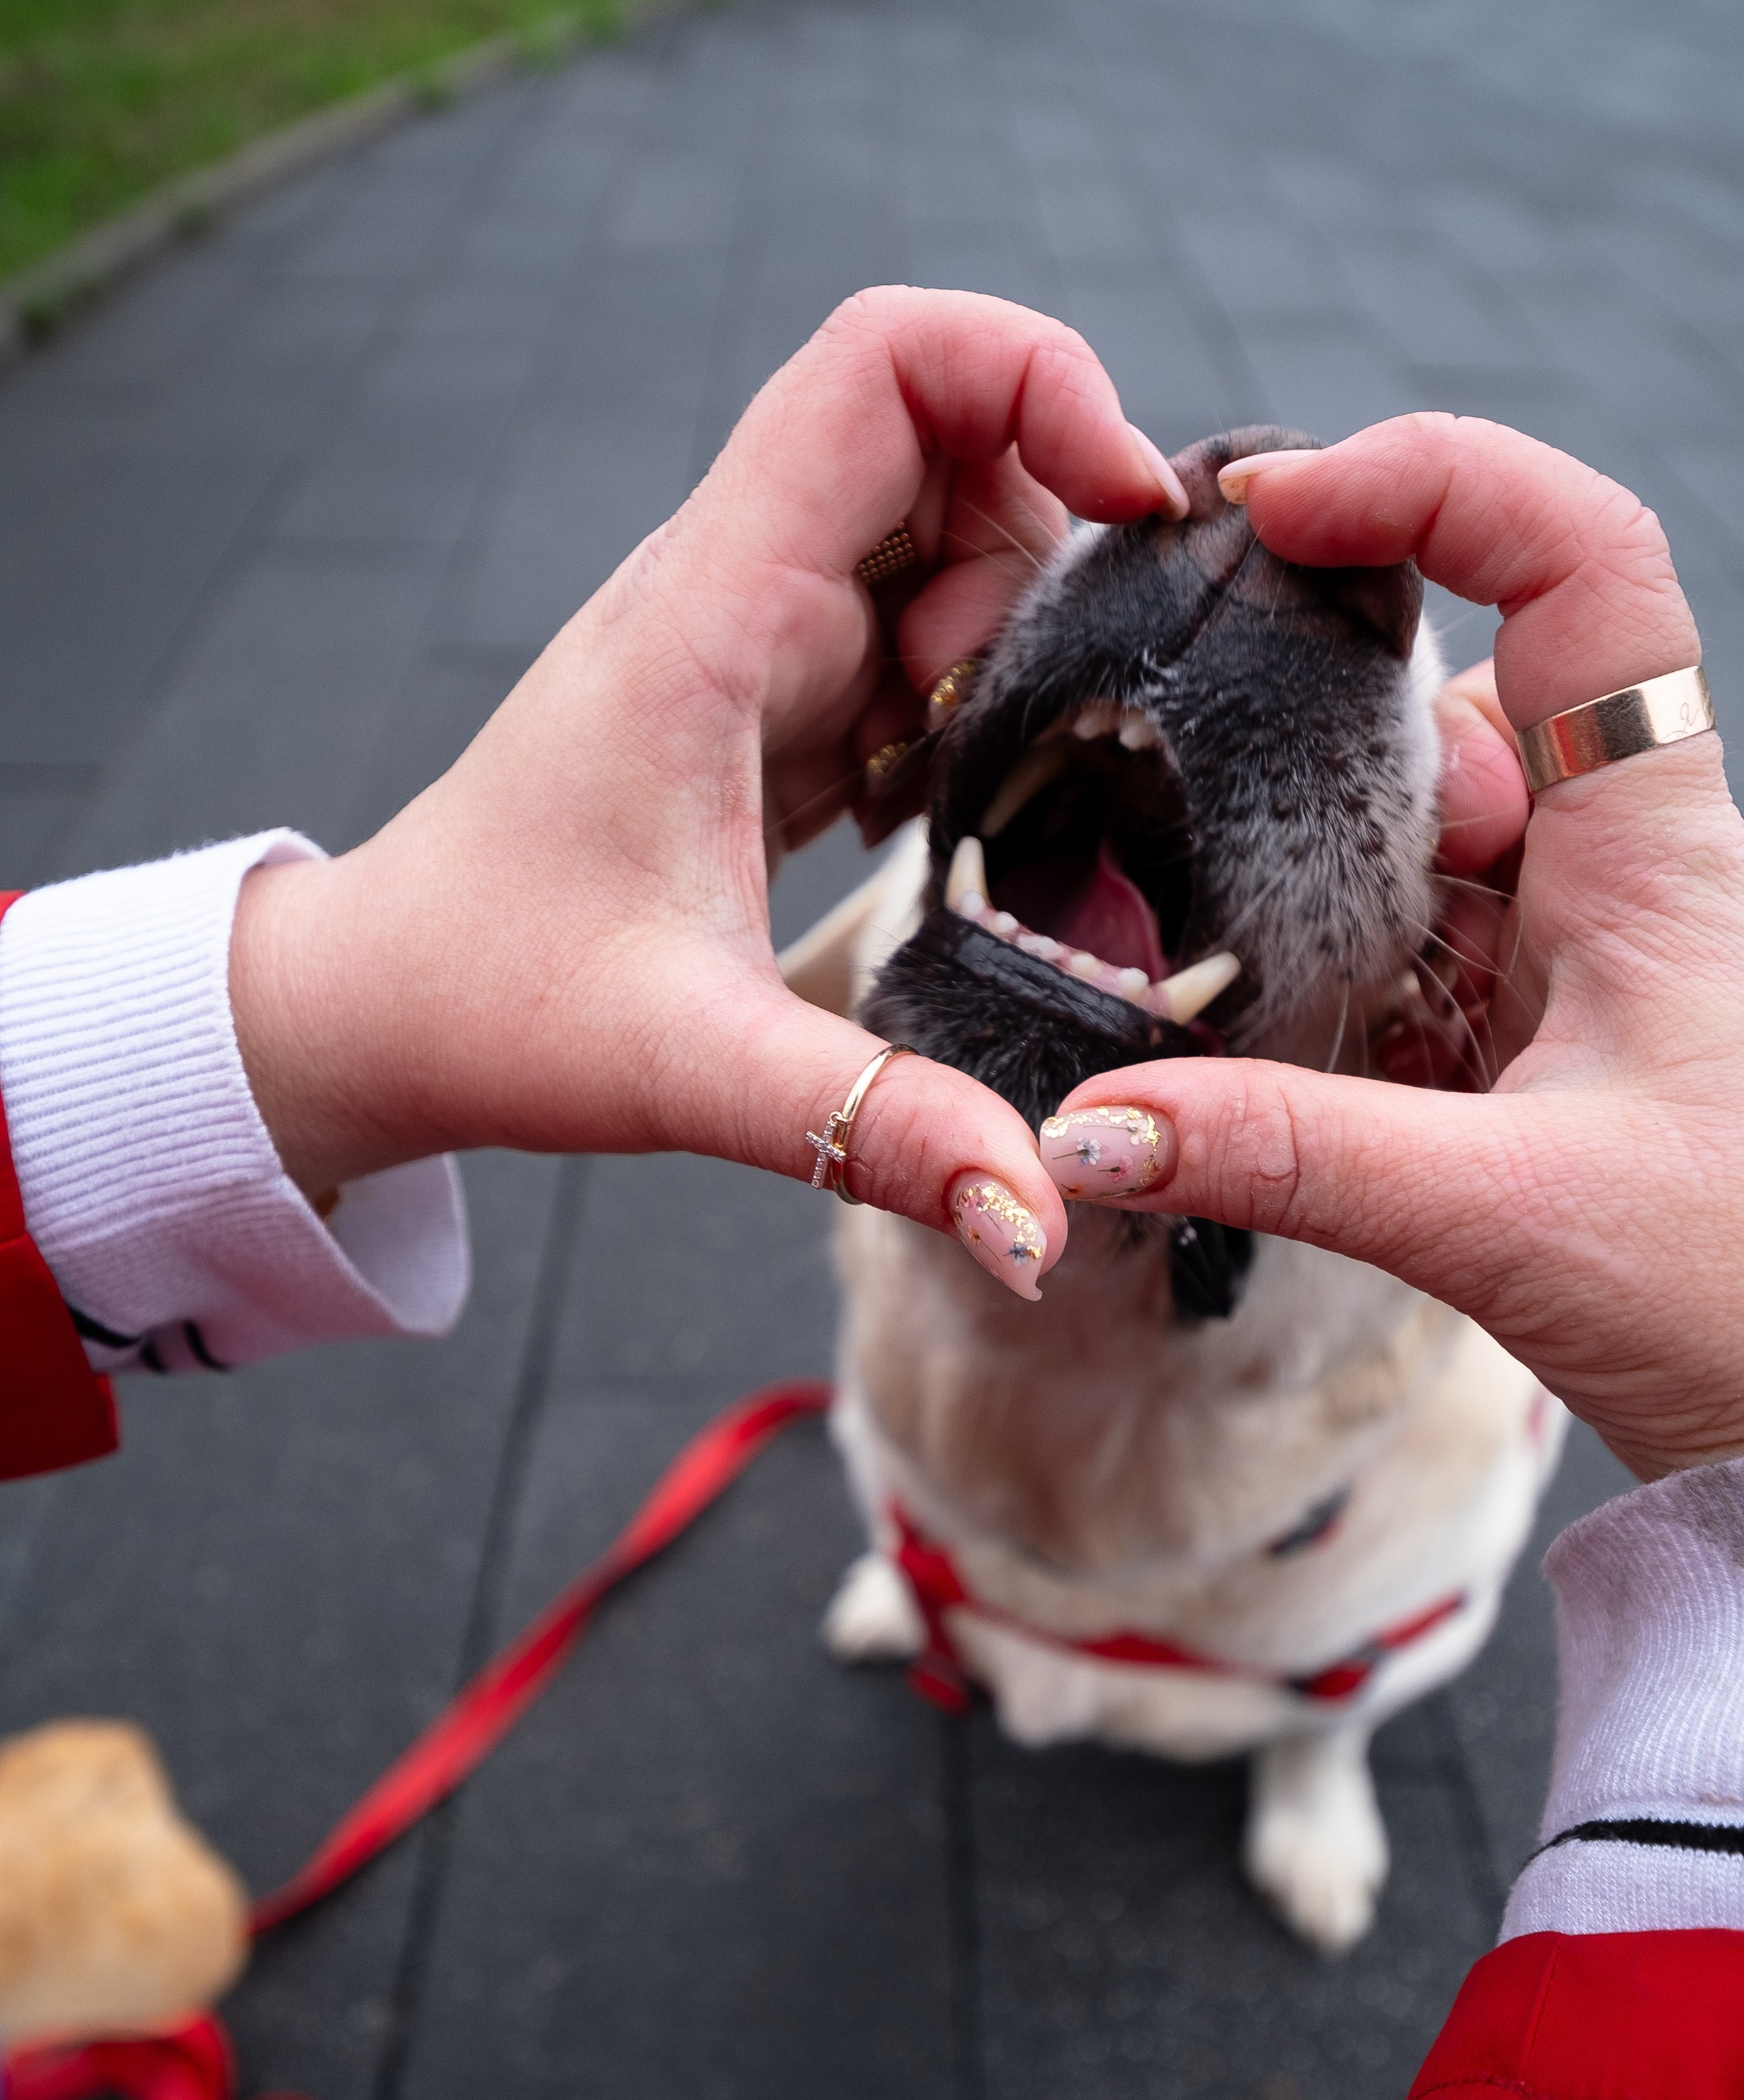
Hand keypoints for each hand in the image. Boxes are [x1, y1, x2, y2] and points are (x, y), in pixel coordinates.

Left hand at [227, 288, 1184, 1291]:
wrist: (376, 1007)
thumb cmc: (495, 1005)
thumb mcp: (695, 1071)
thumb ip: (878, 1129)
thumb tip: (1040, 1220)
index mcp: (710, 612)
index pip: (884, 363)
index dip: (1035, 375)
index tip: (1126, 508)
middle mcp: (732, 591)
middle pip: (945, 439)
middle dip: (1040, 546)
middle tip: (1030, 720)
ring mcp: (746, 639)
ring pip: (936, 539)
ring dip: (1000, 640)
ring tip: (952, 788)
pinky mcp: (761, 701)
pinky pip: (903, 636)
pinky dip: (954, 701)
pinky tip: (919, 814)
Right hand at [1043, 413, 1743, 1479]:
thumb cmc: (1738, 1302)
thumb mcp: (1503, 1216)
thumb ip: (1286, 1158)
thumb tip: (1085, 1131)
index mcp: (1658, 846)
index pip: (1580, 565)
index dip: (1436, 484)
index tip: (1278, 510)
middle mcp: (1613, 866)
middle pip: (1449, 695)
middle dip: (1302, 730)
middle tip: (1170, 782)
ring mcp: (1562, 949)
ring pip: (1403, 835)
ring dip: (1291, 879)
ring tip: (1188, 945)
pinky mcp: (1517, 1034)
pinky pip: (1389, 952)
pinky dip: (1304, 979)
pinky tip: (1239, 1042)